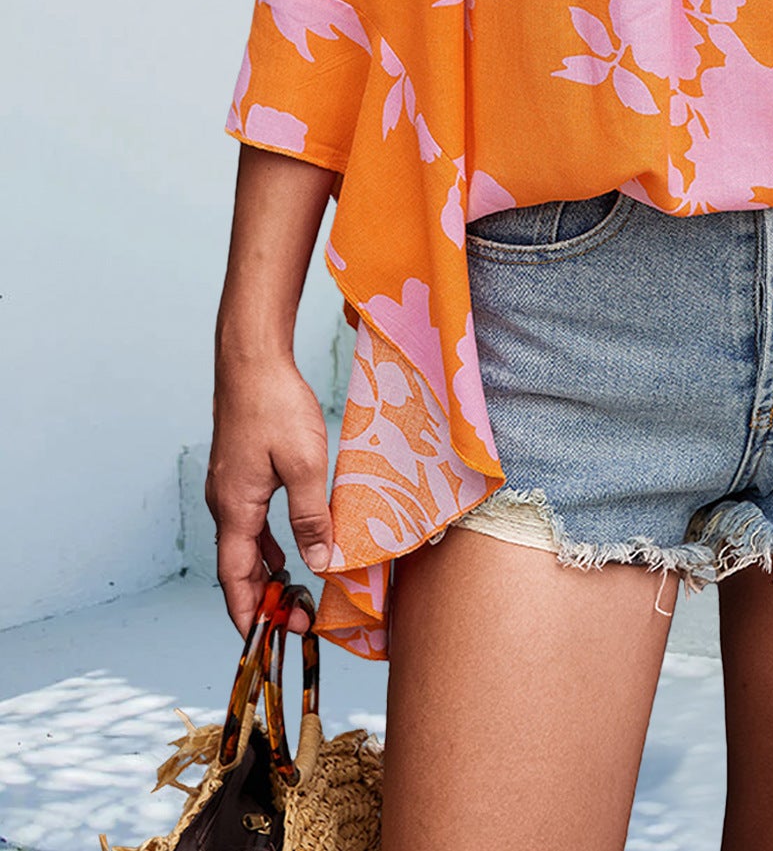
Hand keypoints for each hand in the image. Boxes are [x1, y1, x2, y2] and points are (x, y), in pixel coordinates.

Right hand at [206, 356, 331, 634]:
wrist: (252, 360)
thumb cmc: (276, 406)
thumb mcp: (304, 464)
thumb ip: (310, 517)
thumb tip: (318, 565)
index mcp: (234, 508)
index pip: (235, 578)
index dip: (248, 613)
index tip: (264, 642)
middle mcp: (224, 503)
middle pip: (237, 567)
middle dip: (262, 599)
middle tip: (296, 620)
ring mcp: (229, 487)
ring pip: (243, 545)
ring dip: (264, 573)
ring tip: (293, 595)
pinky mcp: (239, 472)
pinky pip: (249, 523)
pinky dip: (265, 545)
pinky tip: (285, 550)